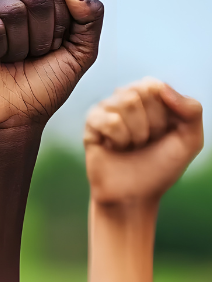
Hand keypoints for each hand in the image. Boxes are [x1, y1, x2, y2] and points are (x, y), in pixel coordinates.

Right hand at [0, 0, 103, 130]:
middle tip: (29, 57)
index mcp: (35, 0)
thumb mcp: (81, 52)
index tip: (52, 48)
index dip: (61, 23)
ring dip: (18, 46)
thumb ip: (91, 16)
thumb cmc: (44, 86)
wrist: (13, 117)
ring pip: (13, 10)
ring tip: (9, 59)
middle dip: (41, 37)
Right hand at [84, 78, 202, 203]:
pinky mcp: (91, 123)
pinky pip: (109, 120)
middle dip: (150, 124)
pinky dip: (119, 139)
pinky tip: (114, 148)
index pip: (155, 85)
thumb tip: (159, 85)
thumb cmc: (161, 167)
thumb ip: (192, 109)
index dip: (162, 113)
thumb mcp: (190, 140)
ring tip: (130, 146)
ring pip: (124, 103)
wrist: (134, 196)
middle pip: (139, 92)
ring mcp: (106, 109)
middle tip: (145, 142)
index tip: (162, 134)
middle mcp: (126, 98)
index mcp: (150, 97)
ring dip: (135, 134)